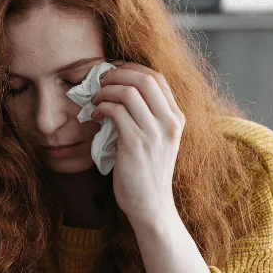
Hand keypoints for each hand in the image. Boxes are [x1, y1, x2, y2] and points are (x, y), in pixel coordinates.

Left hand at [91, 63, 184, 225]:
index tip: (113, 71)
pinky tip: (95, 116)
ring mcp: (154, 133)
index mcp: (177, 118)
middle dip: (117, 74)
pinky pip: (115, 112)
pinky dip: (101, 108)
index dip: (132, 69)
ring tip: (95, 100)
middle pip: (144, 79)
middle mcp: (169, 122)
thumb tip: (120, 91)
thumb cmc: (147, 171)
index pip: (158, 78)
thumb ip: (148, 116)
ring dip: (105, 91)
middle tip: (99, 81)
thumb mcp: (157, 140)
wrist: (150, 204)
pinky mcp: (135, 144)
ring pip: (128, 92)